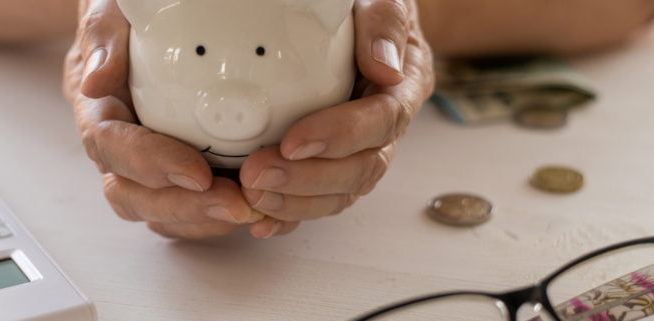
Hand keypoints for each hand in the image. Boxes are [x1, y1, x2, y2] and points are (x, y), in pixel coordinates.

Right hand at [64, 0, 297, 238]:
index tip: (196, 173)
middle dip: (182, 206)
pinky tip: (255, 211)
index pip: (110, 147)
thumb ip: (103, 39)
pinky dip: (216, 218)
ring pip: (158, 211)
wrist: (143, 29)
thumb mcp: (111, 13)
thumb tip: (98, 80)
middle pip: (132, 194)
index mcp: (98, 109)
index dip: (149, 165)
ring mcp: (144, 167)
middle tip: (234, 205)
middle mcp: (116, 147)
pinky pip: (186, 211)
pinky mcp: (174, 176)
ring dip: (202, 219)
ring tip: (250, 211)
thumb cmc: (130, 19)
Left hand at [242, 0, 433, 232]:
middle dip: (310, 180)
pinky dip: (289, 214)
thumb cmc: (363, 10)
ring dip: (296, 202)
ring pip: (339, 193)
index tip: (296, 141)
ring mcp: (357, 151)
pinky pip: (316, 200)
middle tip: (258, 175)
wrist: (354, 23)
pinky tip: (258, 221)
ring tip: (252, 195)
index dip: (342, 135)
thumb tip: (384, 67)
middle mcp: (383, 129)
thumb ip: (385, 22)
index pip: (383, 120)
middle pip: (361, 170)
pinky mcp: (329, 165)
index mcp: (401, 88)